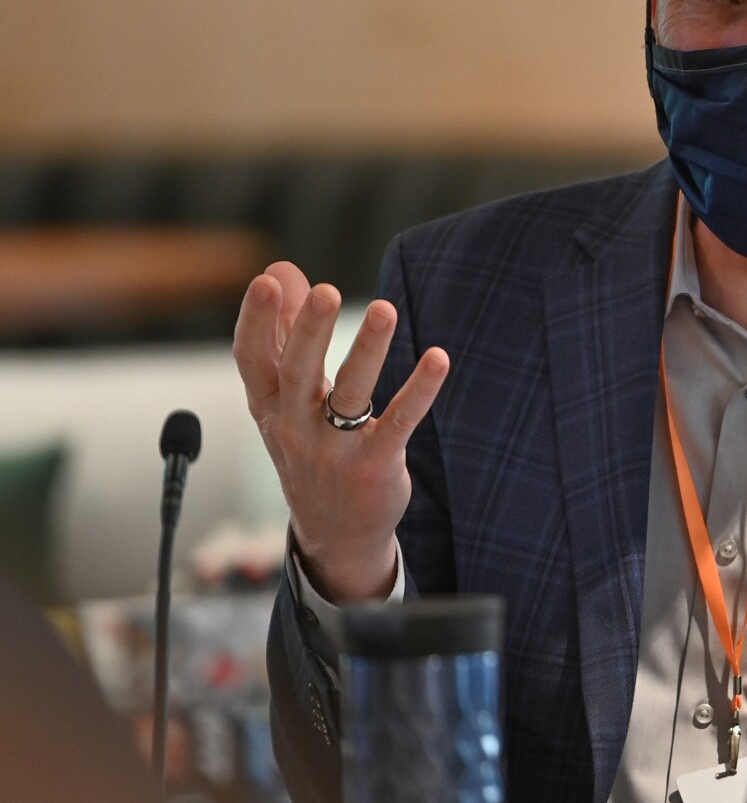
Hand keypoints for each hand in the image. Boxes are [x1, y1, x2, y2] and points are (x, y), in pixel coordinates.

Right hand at [232, 262, 449, 600]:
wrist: (334, 533)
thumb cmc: (309, 448)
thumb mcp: (285, 398)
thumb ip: (285, 333)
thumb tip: (280, 270)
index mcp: (268, 405)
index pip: (252, 359)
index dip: (256, 321)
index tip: (266, 281)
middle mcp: (294, 425)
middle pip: (298, 371)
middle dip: (308, 331)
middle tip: (323, 290)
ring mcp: (334, 448)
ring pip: (350, 393)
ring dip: (366, 350)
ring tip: (384, 309)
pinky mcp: (375, 464)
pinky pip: (399, 420)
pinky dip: (420, 390)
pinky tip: (438, 358)